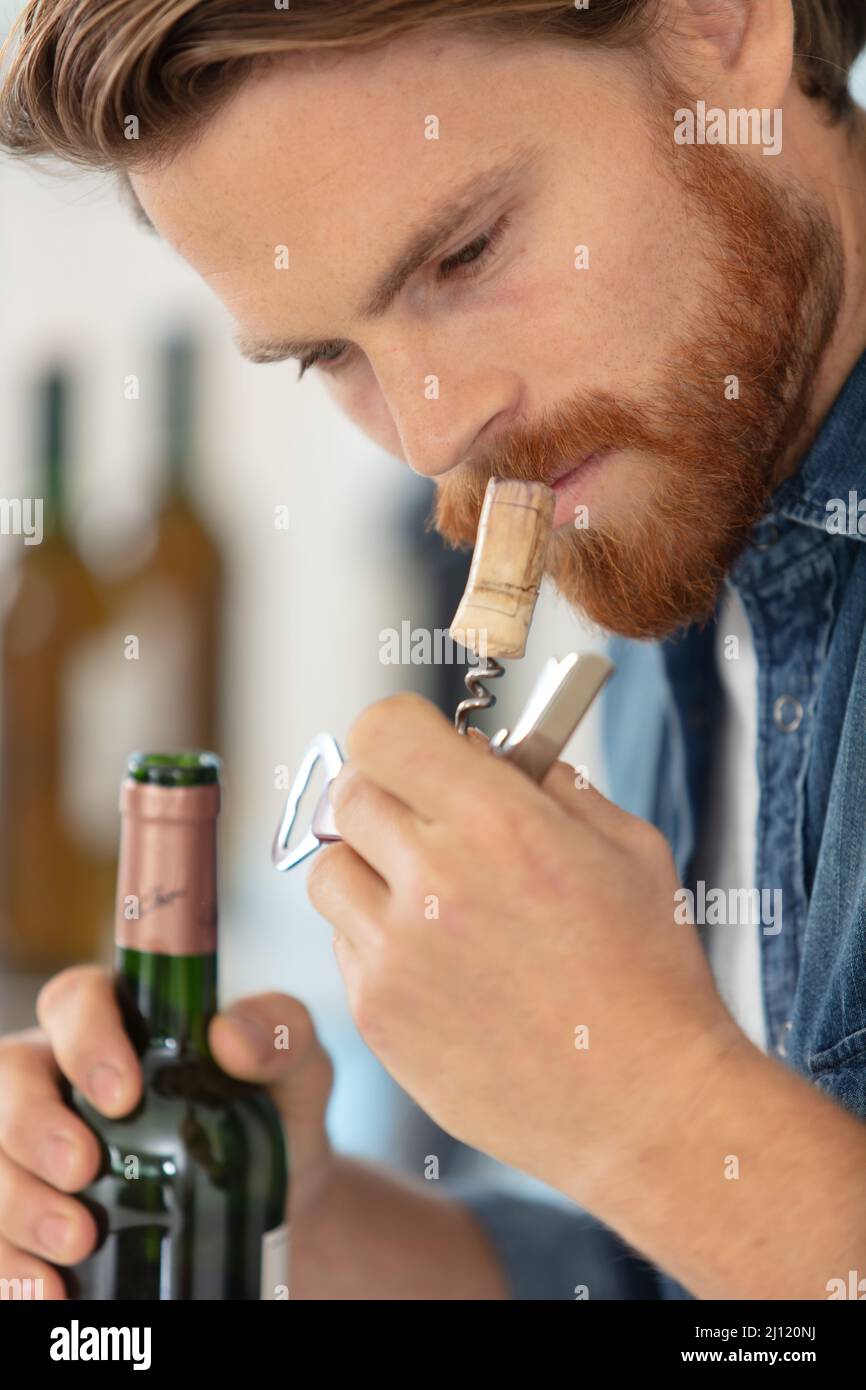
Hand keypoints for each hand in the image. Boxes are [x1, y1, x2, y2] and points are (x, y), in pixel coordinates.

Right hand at [0, 970, 332, 1297]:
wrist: (278, 1200)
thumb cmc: (274, 1111)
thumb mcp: (296, 1067)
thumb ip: (278, 1032)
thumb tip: (230, 1036)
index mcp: (120, 1018)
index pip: (76, 1000)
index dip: (85, 1039)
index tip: (123, 1093)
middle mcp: (63, 1072)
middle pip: (12, 1076)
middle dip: (35, 1125)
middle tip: (83, 1169)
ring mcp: (38, 1142)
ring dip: (19, 1200)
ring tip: (77, 1240)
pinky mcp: (31, 1208)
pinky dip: (13, 1265)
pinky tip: (51, 1290)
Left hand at [308, 692, 741, 1198]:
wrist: (645, 1104)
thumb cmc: (648, 973)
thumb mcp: (627, 847)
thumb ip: (552, 784)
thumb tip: (495, 754)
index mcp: (499, 823)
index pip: (382, 732)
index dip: (400, 733)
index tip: (422, 750)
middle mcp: (433, 880)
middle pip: (348, 794)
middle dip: (388, 795)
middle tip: (428, 820)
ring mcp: (395, 953)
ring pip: (330, 870)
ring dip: (370, 867)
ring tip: (431, 897)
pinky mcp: (377, 1015)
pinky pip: (345, 944)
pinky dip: (378, 939)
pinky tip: (440, 963)